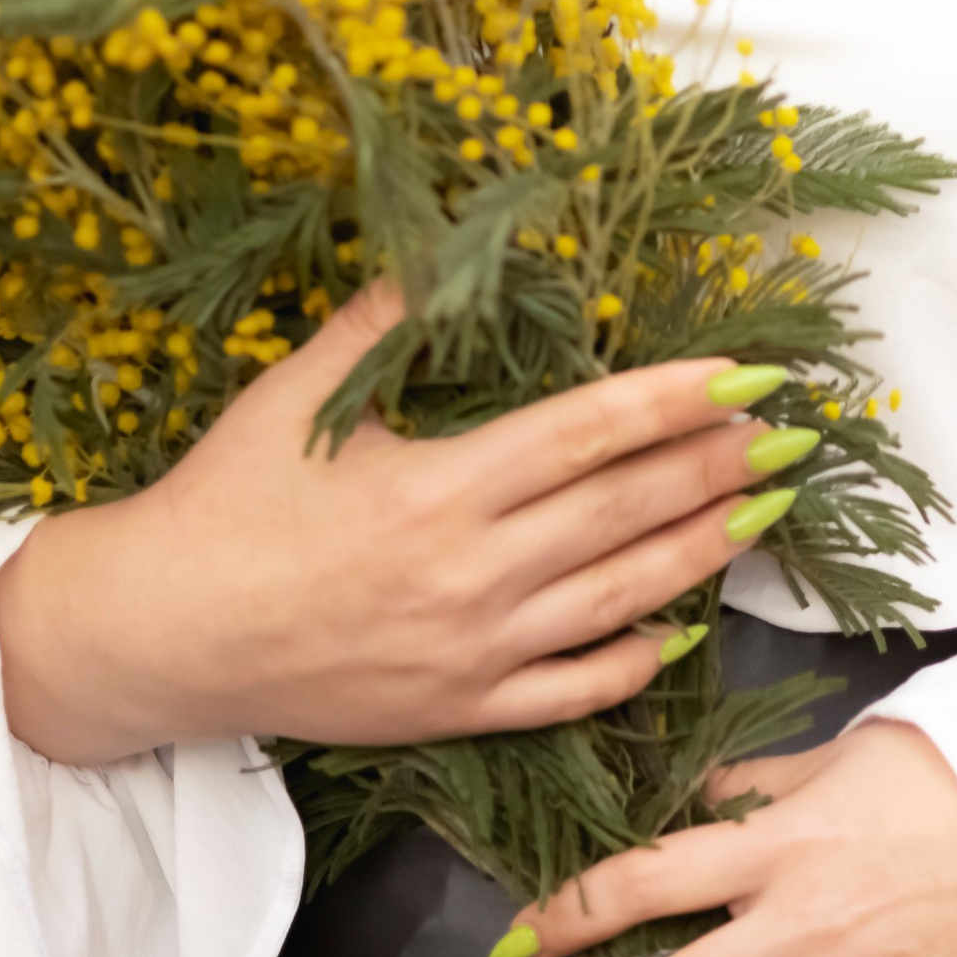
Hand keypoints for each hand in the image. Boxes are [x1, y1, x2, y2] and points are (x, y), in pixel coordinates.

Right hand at [0, 280, 810, 765]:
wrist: (167, 633)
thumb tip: (444, 245)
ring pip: (619, 599)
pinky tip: (678, 628)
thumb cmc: (227, 500)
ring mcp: (472, 652)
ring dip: (701, 552)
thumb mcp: (298, 395)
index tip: (748, 374)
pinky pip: (571, 692)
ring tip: (762, 512)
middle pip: (624, 512)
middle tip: (789, 436)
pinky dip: (634, 659)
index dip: (676, 400)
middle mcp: (471, 574)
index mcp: (439, 487)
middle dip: (716, 468)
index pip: (589, 434)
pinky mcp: (458, 711)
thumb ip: (382, 322)